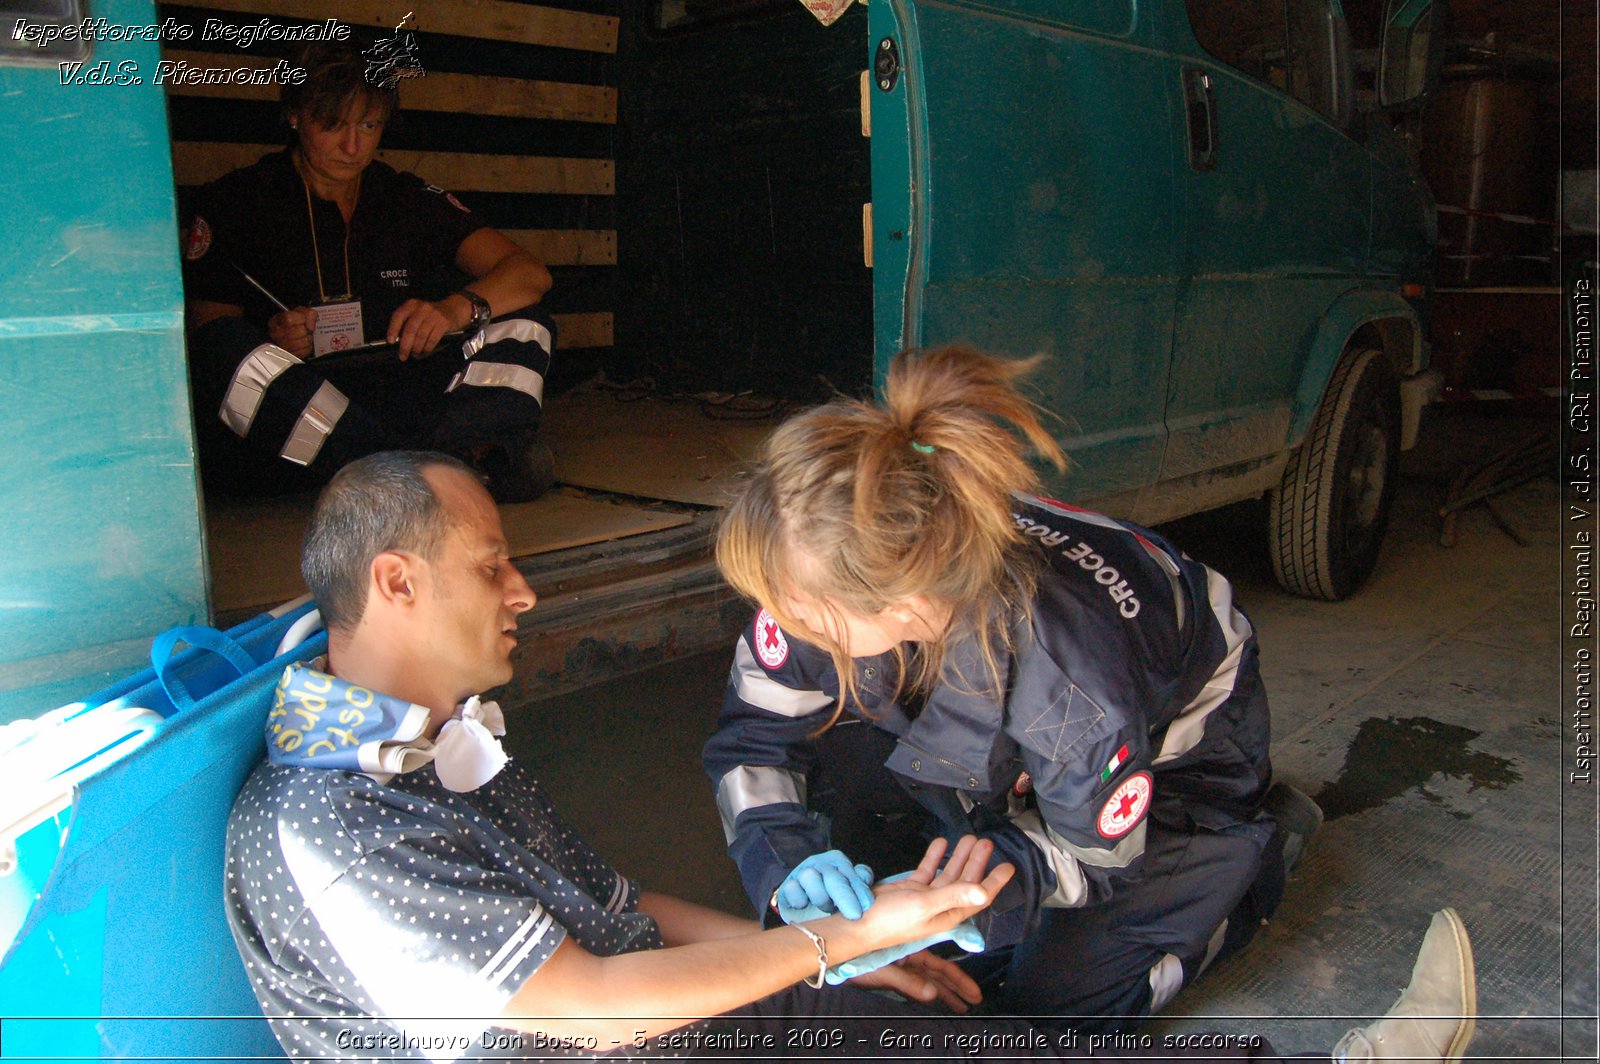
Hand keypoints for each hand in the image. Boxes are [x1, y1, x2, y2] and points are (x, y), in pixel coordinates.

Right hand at [267, 307, 316, 357]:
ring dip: (307, 340)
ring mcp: (281, 345)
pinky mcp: (289, 355)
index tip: (305, 320)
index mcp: (277, 320)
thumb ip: (309, 314)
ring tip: (306, 336)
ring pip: (299, 343)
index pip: (288, 319)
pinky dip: (307, 348)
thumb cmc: (297, 322)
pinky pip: (302, 352)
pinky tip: (305, 344)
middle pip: (296, 332)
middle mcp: (276, 333)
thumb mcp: (302, 312)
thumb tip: (310, 326)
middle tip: (307, 330)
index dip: (301, 320)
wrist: (296, 333)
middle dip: (306, 330)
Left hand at [387, 296, 468, 360]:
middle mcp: (422, 308)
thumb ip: (408, 324)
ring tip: (415, 354)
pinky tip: (426, 351)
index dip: (393, 329)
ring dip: (417, 348)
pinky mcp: (443, 322)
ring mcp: (433, 315)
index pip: (398, 316)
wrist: (454, 309)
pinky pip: (432, 339)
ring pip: (421, 335)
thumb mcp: (418, 314)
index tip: (391, 341)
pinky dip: (428, 347)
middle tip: (403, 355)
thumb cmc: (432, 315)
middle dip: (405, 345)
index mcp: (412, 305)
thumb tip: (399, 342)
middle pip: (410, 329)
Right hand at [777, 851, 875, 920]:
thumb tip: (865, 879)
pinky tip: (804, 906)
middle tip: (854, 915)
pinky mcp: (786, 886)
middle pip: (833, 877)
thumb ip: (859, 883)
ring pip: (810, 877)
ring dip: (820, 897)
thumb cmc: (830, 899)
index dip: (860, 890)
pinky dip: (799, 899)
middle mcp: (820, 863)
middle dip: (845, 897)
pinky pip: (791, 889)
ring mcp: (801, 872)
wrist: (801, 907)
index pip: (851, 874)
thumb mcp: (848, 891)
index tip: (867, 906)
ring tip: (826, 908)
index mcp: (837, 861)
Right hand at [824, 836, 1011, 960]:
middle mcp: (940, 907)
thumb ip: (954, 896)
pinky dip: (935, 857)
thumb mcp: (925, 906)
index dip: (994, 883)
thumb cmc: (891, 921)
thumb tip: (984, 892)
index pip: (978, 897)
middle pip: (965, 882)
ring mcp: (925, 898)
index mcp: (948, 915)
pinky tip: (941, 843)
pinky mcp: (910, 890)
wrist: (858, 923)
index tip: (1008, 867)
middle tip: (987, 843)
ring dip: (958, 857)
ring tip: (970, 838)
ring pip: (948, 874)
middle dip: (977, 863)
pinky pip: (928, 870)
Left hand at [846, 949, 981, 1012]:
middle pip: (940, 973)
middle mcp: (910, 955)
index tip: (974, 993)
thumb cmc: (855, 958)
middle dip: (957, 987)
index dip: (960, 981)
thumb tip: (932, 996)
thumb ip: (907, 983)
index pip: (942, 968)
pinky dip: (929, 989)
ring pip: (930, 978)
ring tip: (961, 1004)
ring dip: (945, 990)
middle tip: (974, 1000)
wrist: (834, 954)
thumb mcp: (883, 970)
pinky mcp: (893, 971)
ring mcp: (902, 964)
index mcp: (912, 951)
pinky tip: (936, 996)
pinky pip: (917, 981)